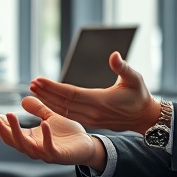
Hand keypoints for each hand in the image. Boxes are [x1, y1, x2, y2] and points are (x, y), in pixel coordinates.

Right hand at [0, 96, 105, 169]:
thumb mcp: (50, 117)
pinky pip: (49, 147)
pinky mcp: (58, 155)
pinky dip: (45, 137)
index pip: (7, 132)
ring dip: (15, 130)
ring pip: (24, 144)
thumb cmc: (68, 135)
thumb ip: (38, 110)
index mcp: (29, 138)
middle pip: (10, 138)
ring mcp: (44, 153)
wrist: (87, 147)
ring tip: (9, 114)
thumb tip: (23, 99)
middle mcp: (33, 147)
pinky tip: (42, 124)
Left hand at [30, 51, 159, 133]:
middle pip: (63, 103)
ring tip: (34, 91)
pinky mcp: (90, 122)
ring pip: (63, 111)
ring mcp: (90, 119)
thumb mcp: (135, 78)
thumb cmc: (140, 95)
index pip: (71, 93)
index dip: (53, 87)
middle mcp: (92, 112)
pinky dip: (55, 109)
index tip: (38, 80)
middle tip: (31, 84)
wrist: (144, 118)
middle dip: (46, 93)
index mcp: (100, 101)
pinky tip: (46, 102)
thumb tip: (114, 55)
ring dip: (47, 101)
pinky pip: (68, 115)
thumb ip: (123, 67)